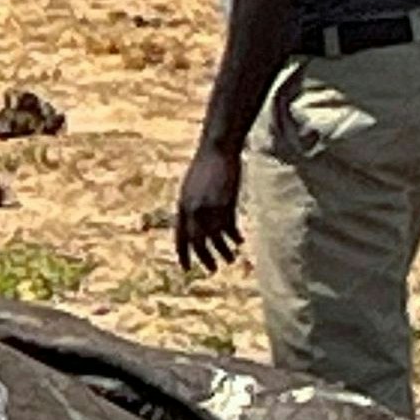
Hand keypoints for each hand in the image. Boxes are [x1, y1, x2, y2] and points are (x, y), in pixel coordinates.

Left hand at [173, 146, 245, 274]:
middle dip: (204, 258)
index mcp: (181, 206)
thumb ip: (190, 207)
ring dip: (223, 252)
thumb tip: (193, 226)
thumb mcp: (190, 188)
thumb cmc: (203, 166)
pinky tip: (239, 242)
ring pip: (215, 239)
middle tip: (211, 270)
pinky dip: (234, 237)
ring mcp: (209, 208)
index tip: (186, 268)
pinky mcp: (225, 204)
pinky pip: (229, 228)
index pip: (180, 237)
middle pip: (197, 242)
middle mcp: (193, 210)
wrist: (216, 150)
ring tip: (230, 260)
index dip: (183, 254)